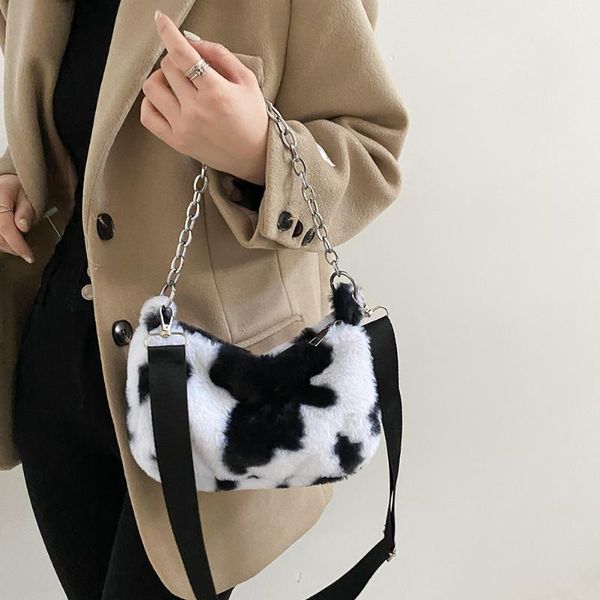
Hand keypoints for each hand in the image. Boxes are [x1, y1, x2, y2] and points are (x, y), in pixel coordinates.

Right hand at [0, 174, 34, 262]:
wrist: (5, 184)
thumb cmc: (19, 189)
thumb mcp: (28, 197)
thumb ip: (26, 212)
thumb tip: (23, 227)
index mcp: (0, 198)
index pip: (4, 226)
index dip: (17, 244)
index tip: (29, 256)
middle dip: (14, 248)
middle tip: (27, 252)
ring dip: (7, 247)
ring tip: (19, 244)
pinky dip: (2, 243)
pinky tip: (10, 241)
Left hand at [140, 10, 267, 184]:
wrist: (254, 157)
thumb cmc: (253, 118)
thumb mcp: (247, 81)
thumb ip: (219, 55)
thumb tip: (190, 40)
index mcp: (216, 92)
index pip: (183, 54)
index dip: (168, 32)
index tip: (161, 20)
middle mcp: (197, 110)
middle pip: (167, 67)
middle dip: (175, 60)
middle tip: (187, 67)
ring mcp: (183, 128)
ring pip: (152, 88)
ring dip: (161, 78)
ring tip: (175, 84)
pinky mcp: (176, 142)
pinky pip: (147, 115)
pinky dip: (151, 102)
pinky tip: (165, 100)